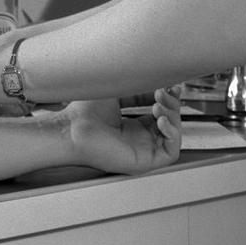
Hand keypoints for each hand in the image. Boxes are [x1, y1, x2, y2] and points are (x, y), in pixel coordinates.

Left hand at [47, 87, 181, 173]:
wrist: (72, 129)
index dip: (168, 100)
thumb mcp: (116, 93)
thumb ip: (137, 90)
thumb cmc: (83, 113)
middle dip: (172, 105)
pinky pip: (170, 152)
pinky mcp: (144, 161)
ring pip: (173, 136)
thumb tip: (156, 82)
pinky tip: (162, 120)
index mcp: (131, 126)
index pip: (160, 114)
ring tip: (159, 104)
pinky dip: (173, 135)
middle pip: (170, 123)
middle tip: (163, 91)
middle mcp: (138, 139)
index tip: (169, 85)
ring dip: (173, 117)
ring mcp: (142, 150)